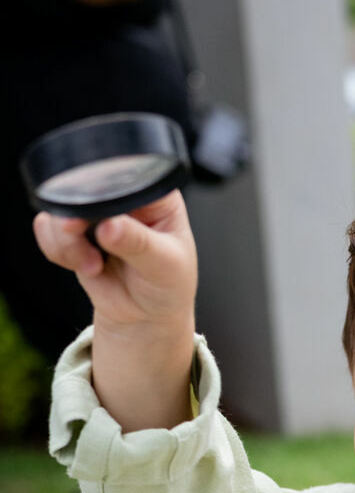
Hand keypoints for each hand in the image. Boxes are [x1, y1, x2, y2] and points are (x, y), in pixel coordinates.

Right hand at [32, 190, 197, 332]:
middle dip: (77, 216)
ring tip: (94, 265)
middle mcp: (122, 198)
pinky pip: (47, 229)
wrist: (146, 318)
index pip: (125, 173)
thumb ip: (138, 243)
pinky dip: (58, 250)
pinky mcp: (75, 233)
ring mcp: (96, 214)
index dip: (106, 189)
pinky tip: (86, 267)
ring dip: (67, 240)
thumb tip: (110, 226)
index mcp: (154, 192)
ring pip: (60, 208)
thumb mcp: (165, 265)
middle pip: (84, 186)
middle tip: (79, 235)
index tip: (100, 216)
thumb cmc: (168, 285)